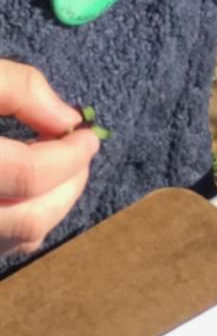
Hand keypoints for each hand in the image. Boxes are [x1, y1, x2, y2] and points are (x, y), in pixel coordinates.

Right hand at [0, 61, 99, 260]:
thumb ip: (19, 90)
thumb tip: (68, 120)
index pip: (30, 176)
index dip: (70, 155)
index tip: (88, 135)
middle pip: (29, 220)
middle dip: (68, 185)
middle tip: (82, 152)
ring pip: (18, 241)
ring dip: (50, 207)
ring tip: (61, 168)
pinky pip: (2, 245)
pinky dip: (24, 222)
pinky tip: (29, 189)